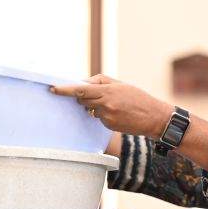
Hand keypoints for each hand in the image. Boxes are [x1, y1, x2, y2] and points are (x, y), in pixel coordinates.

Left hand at [50, 74, 172, 137]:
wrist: (154, 117)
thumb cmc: (138, 97)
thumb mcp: (120, 84)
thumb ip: (100, 82)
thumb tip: (83, 83)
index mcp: (107, 92)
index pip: (80, 89)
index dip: (64, 90)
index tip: (53, 89)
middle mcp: (105, 105)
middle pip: (82, 99)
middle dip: (83, 96)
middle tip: (96, 94)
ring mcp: (106, 117)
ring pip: (90, 109)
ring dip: (96, 105)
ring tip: (115, 104)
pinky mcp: (109, 126)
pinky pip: (99, 118)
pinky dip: (104, 114)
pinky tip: (118, 113)